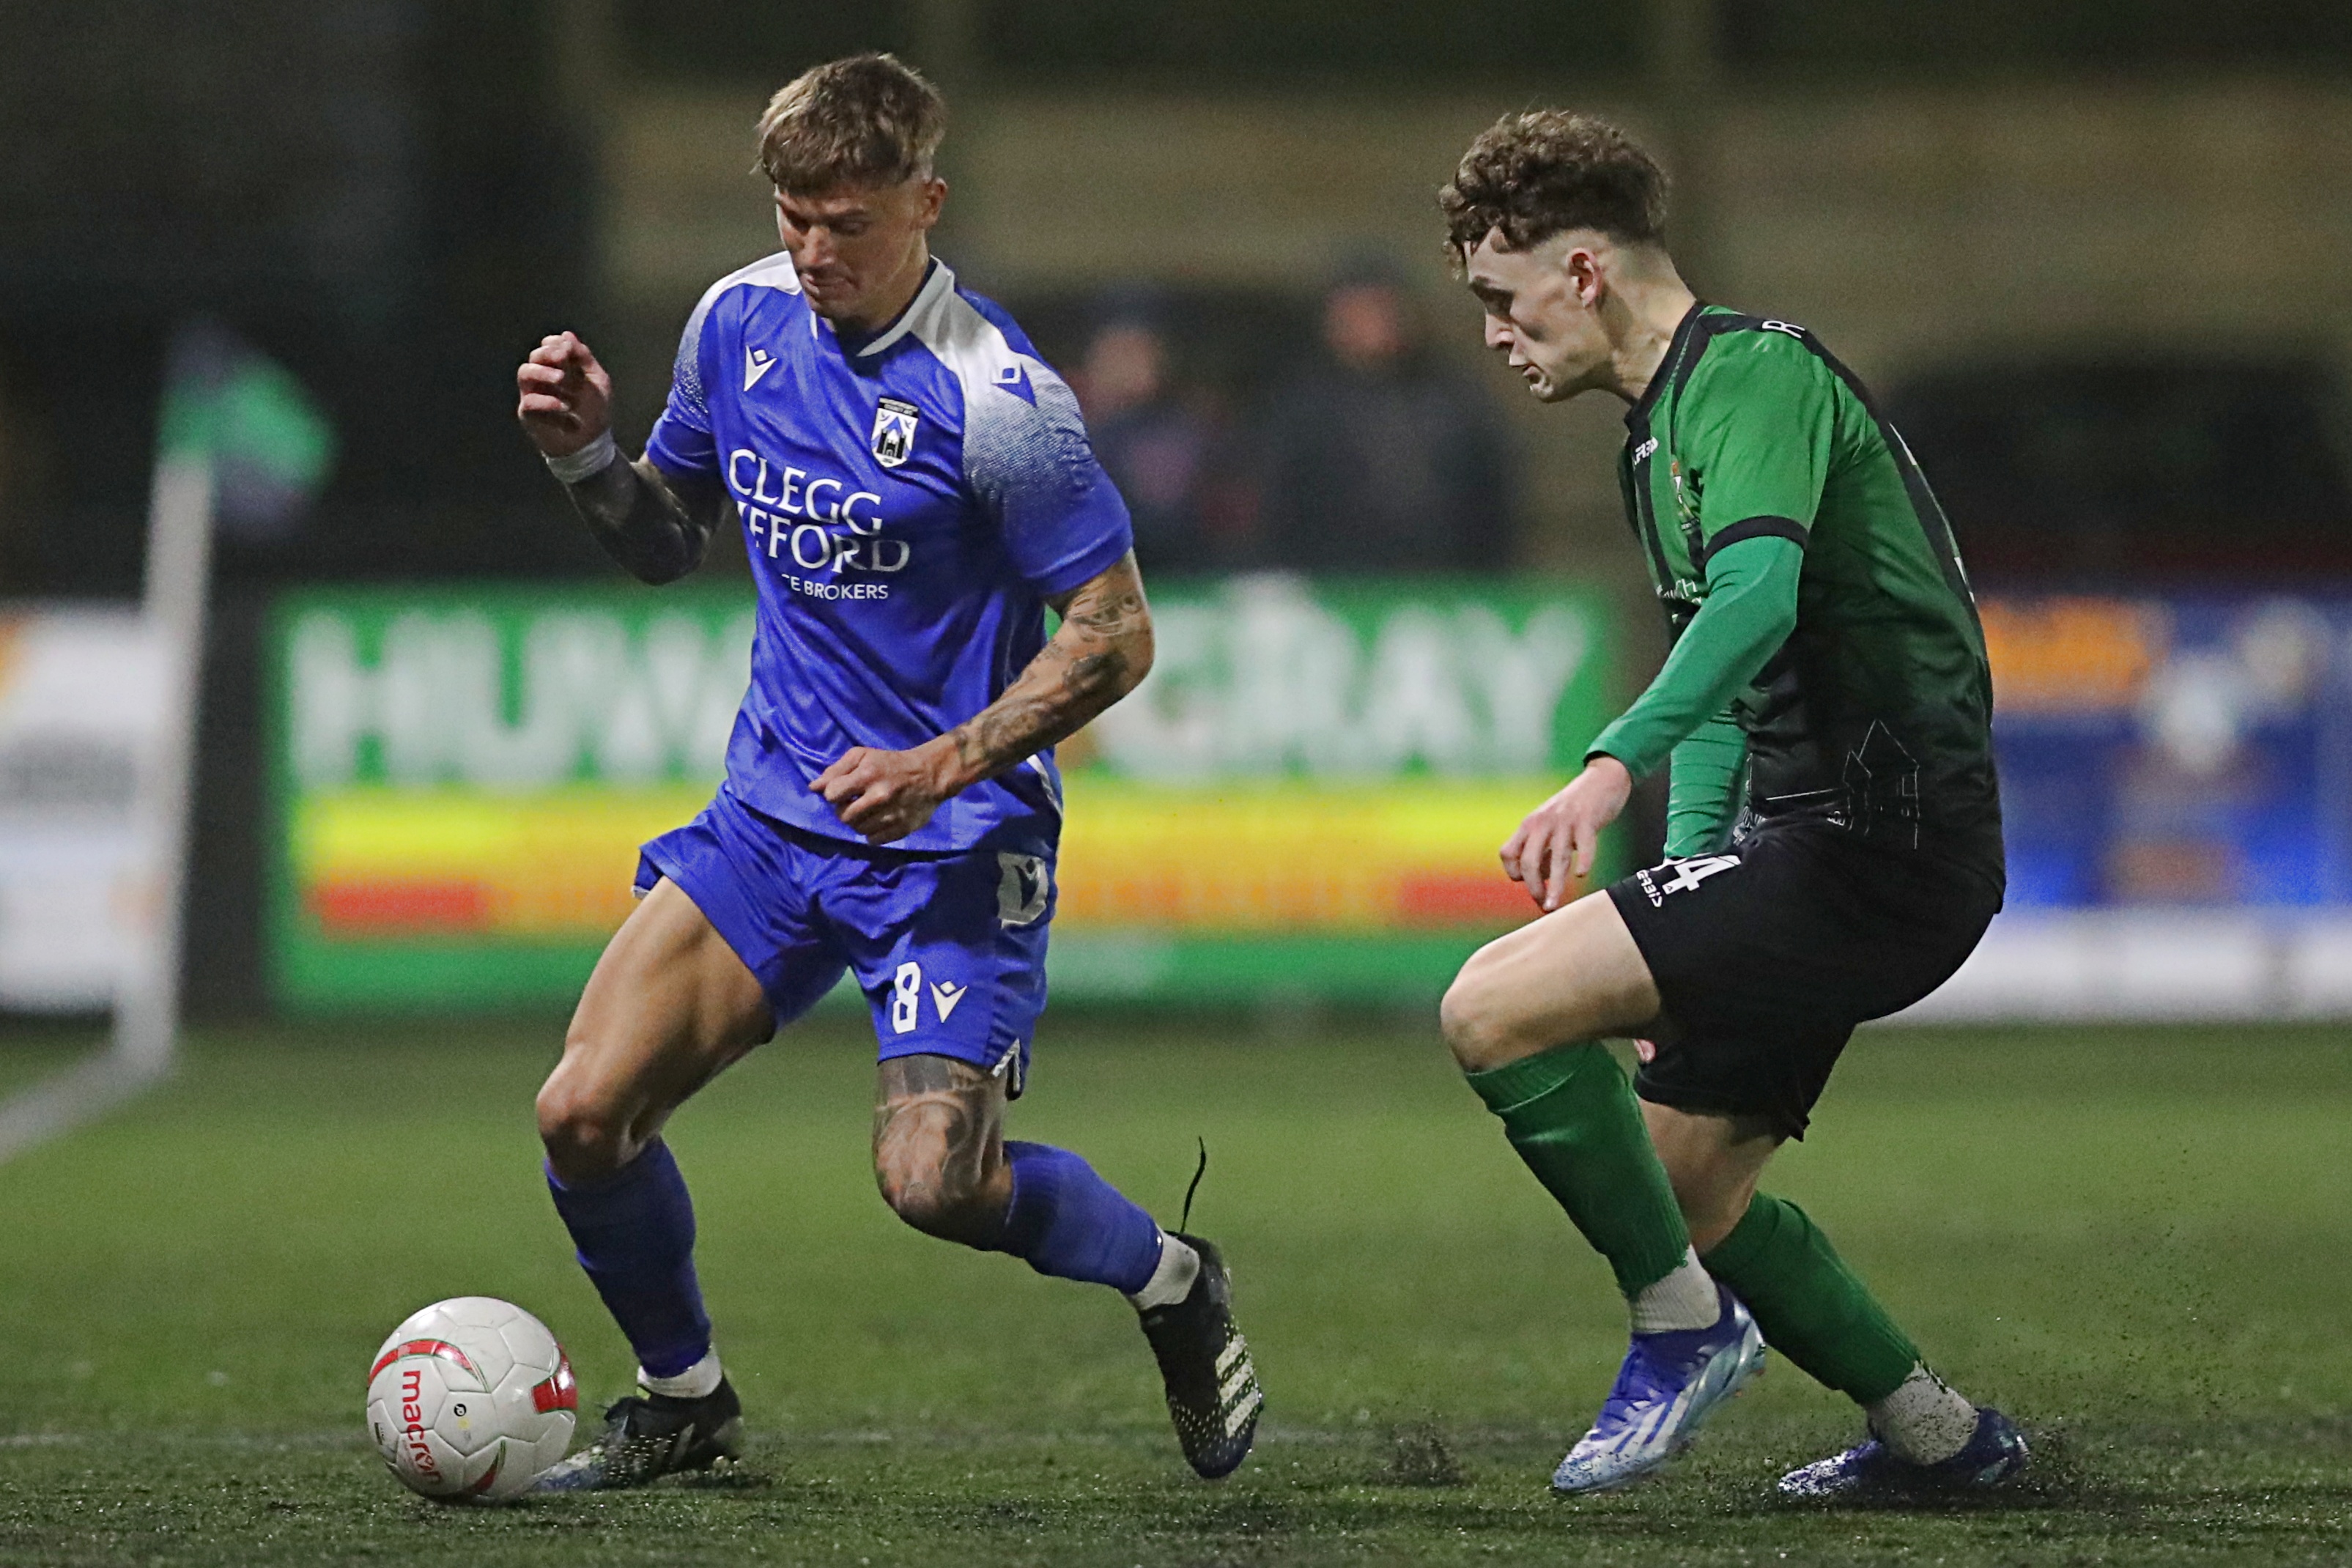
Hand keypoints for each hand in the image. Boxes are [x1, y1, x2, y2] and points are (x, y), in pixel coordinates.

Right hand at [515, 332, 612, 457]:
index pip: (548, 346)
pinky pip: (530, 402)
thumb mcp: (597, 380)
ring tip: (562, 379)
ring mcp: (533, 394)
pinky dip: (547, 402)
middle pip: (534, 356)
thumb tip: (567, 334)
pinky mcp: (529, 414)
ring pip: (524, 373)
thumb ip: (584, 358)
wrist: (592, 442)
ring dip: (543, 372)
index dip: (554, 343)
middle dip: (548, 353)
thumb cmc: (595, 411)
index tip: (568, 348)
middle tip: (563, 357)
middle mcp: (543, 378)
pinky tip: (565, 407)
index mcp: (559, 367)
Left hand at [812, 739, 968, 843]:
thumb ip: (836, 770)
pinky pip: (873, 840)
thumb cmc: (890, 763)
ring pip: (857, 830)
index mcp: (867, 775)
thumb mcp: (862, 756)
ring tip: (868, 811)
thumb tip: (813, 788)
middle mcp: (879, 796)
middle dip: (844, 810)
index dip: (834, 794)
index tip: (843, 791)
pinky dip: (872, 833)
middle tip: (855, 803)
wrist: (929, 775)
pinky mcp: (901, 829)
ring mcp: (892, 815)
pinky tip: (879, 820)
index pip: (832, 795)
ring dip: (858, 822)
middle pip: (843, 816)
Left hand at [1501, 755, 1631, 912]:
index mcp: (1529, 825)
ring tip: (1554, 905)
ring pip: (1557, 859)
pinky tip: (1582, 874)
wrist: (1602, 779)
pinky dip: (1583, 861)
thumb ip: (1543, 848)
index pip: (1508, 854)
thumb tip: (1543, 877)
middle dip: (1533, 888)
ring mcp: (1565, 821)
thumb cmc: (1575, 809)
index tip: (1531, 885)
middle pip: (1528, 862)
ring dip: (1555, 887)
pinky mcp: (1587, 819)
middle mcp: (1542, 822)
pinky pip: (1584, 844)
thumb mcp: (1550, 825)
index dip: (1514, 874)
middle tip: (1544, 906)